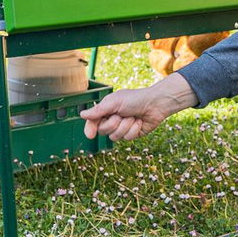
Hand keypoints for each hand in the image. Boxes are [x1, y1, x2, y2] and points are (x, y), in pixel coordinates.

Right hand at [80, 73, 197, 142]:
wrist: (155, 104)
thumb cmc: (135, 99)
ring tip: (132, 117)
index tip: (90, 135)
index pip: (93, 122)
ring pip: (115, 137)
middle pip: (103, 131)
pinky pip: (128, 138)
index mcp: (106, 110)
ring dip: (125, 126)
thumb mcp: (115, 102)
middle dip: (113, 123)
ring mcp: (122, 128)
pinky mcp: (131, 134)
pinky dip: (134, 129)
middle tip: (121, 114)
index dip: (90, 129)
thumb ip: (98, 110)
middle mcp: (112, 120)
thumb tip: (82, 115)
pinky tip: (139, 122)